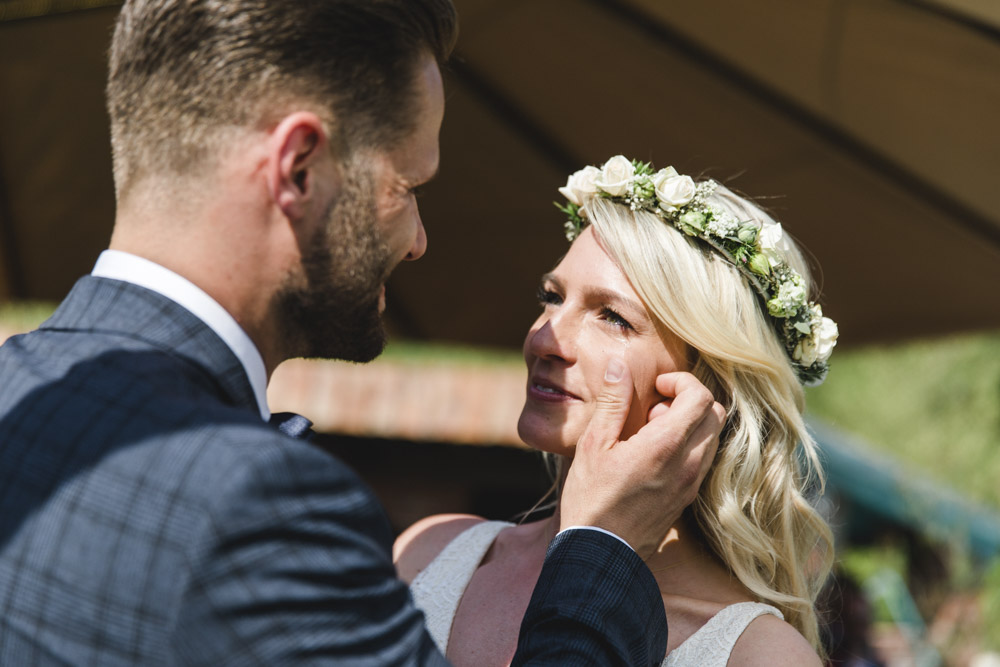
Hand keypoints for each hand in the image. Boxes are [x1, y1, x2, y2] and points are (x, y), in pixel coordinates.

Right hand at [558, 358, 723, 557]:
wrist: (600, 553)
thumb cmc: (591, 499)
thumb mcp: (593, 444)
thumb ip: (612, 402)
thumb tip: (619, 367)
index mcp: (666, 446)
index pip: (701, 397)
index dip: (682, 382)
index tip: (656, 387)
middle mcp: (688, 464)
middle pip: (715, 414)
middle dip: (690, 400)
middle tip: (655, 406)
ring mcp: (691, 484)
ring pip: (713, 438)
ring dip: (691, 424)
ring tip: (653, 430)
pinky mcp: (688, 498)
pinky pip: (704, 460)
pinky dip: (689, 446)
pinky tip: (655, 454)